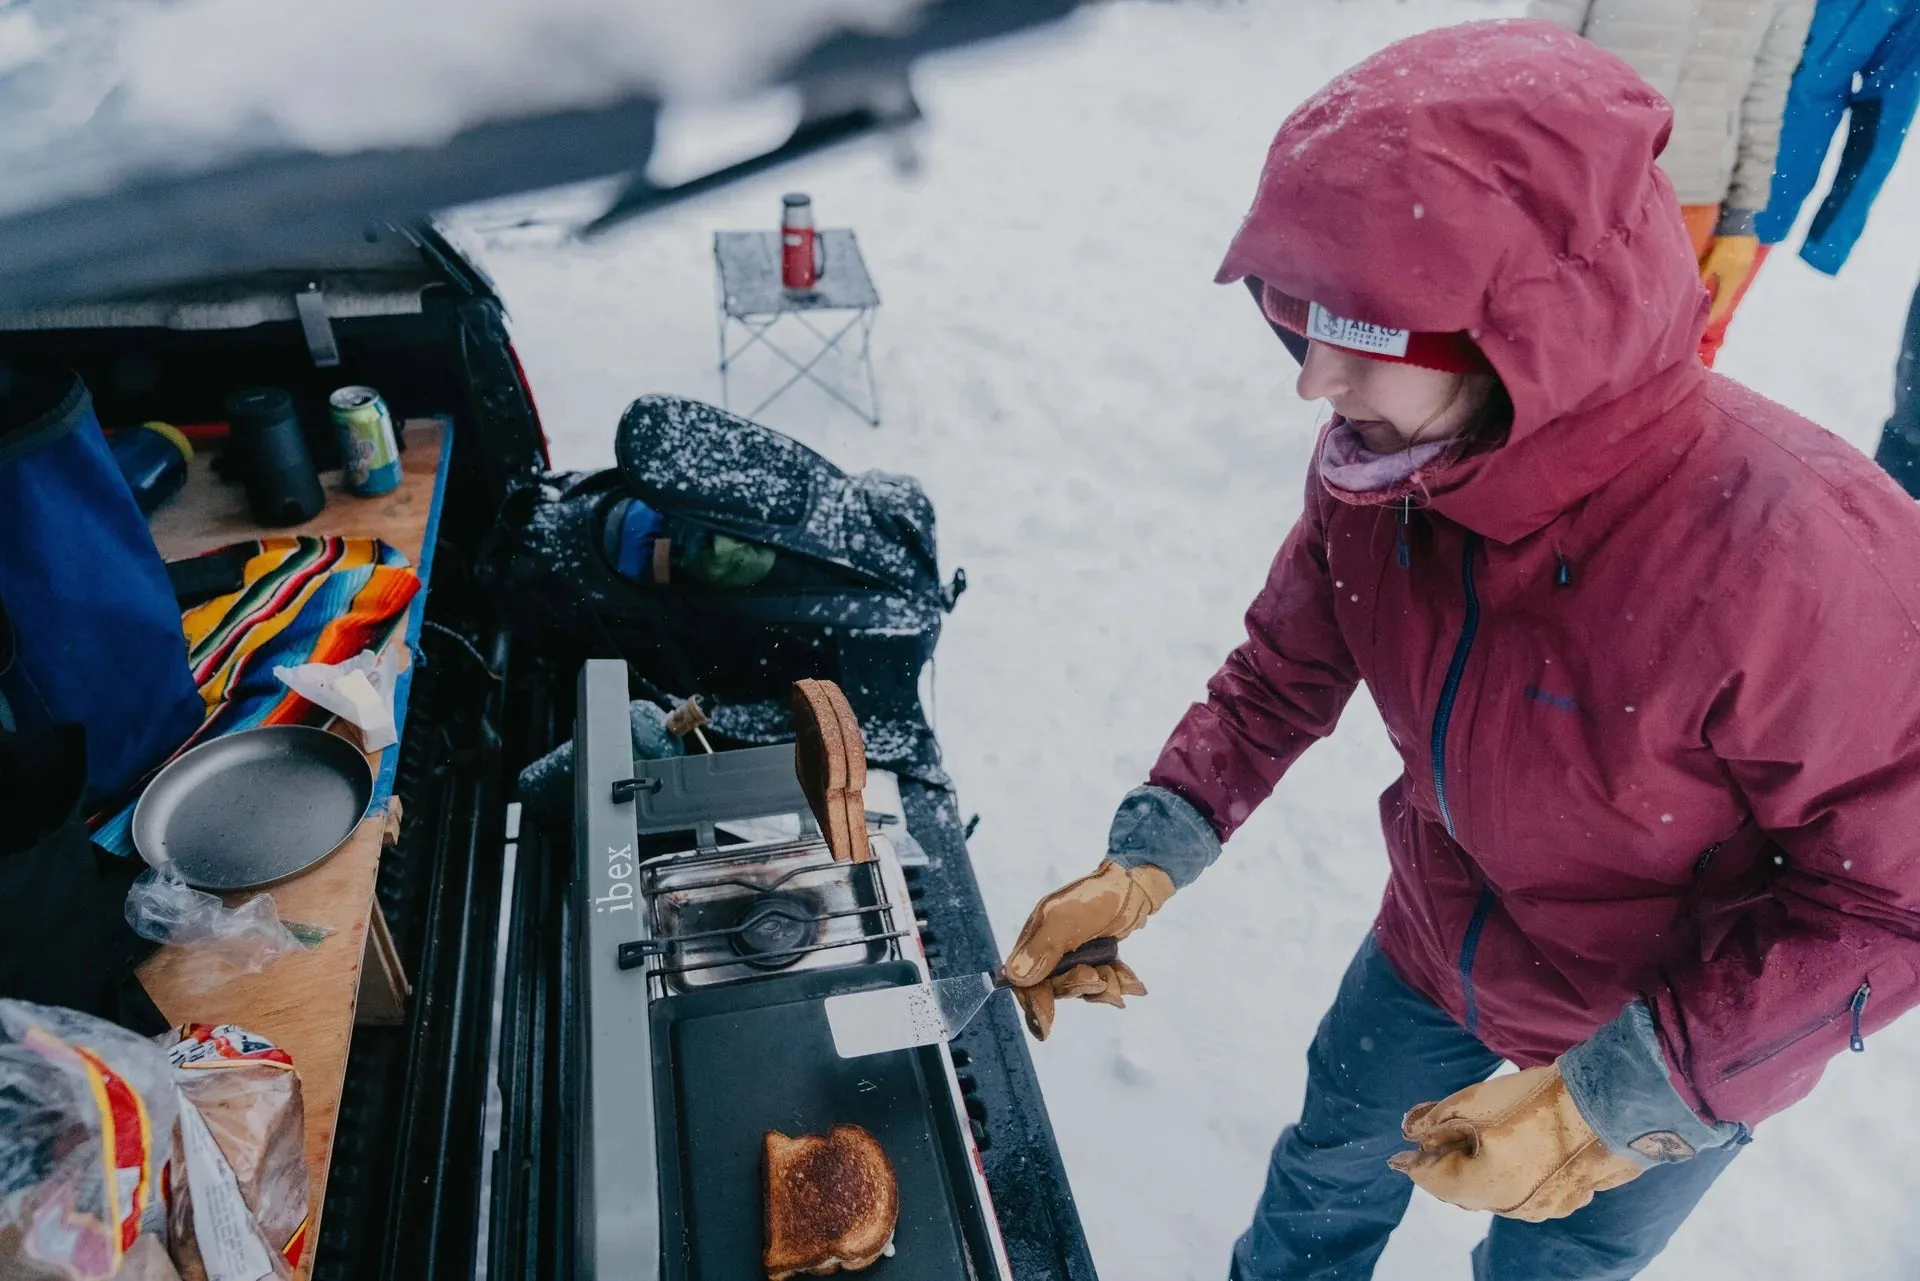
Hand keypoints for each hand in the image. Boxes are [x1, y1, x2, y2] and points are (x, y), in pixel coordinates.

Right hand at [1002, 860, 1173, 1038]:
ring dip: (1102, 986)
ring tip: (1116, 975)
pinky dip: (1116, 982)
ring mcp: (1074, 955)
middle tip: (1097, 977)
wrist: (1135, 886)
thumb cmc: (1097, 898)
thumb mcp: (1065, 919)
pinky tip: (1130, 981)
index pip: (1025, 981)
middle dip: (1077, 986)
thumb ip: (1042, 949)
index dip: (1033, 1002)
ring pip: (1080, 988)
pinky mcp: (1096, 958)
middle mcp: (1051, 949)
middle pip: (1054, 988)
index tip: (1046, 1022)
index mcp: (1035, 938)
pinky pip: (1101, 983)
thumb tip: (1014, 977)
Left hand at [1387, 1063, 1643, 1221]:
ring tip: (1466, 1146)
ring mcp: (1542, 1208)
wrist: (1607, 1106)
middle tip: (1431, 1144)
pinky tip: (1507, 1156)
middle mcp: (1510, 1207)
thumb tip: (1407, 1133)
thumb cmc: (1535, 1103)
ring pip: (1493, 1193)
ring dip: (1475, 1172)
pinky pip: (1523, 1192)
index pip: (1432, 1178)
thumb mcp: (1472, 1104)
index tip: (1397, 1157)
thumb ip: (1433, 1122)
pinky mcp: (1567, 1198)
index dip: (1413, 1162)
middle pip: (1462, 1190)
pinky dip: (1506, 1176)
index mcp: (1481, 1187)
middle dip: (1444, 1166)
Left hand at [1699, 233, 1758, 323]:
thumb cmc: (1723, 245)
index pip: (1719, 306)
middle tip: (1704, 316)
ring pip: (1730, 290)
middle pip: (1725, 300)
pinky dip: (1725, 287)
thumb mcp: (1710, 263)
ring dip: (1719, 298)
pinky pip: (1733, 281)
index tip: (1702, 326)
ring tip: (1709, 304)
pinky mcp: (1746, 263)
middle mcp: (1739, 281)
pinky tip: (1719, 287)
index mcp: (1731, 283)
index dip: (1710, 316)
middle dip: (1714, 309)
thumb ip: (1703, 278)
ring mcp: (1744, 272)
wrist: (1740, 225)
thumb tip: (1696, 293)